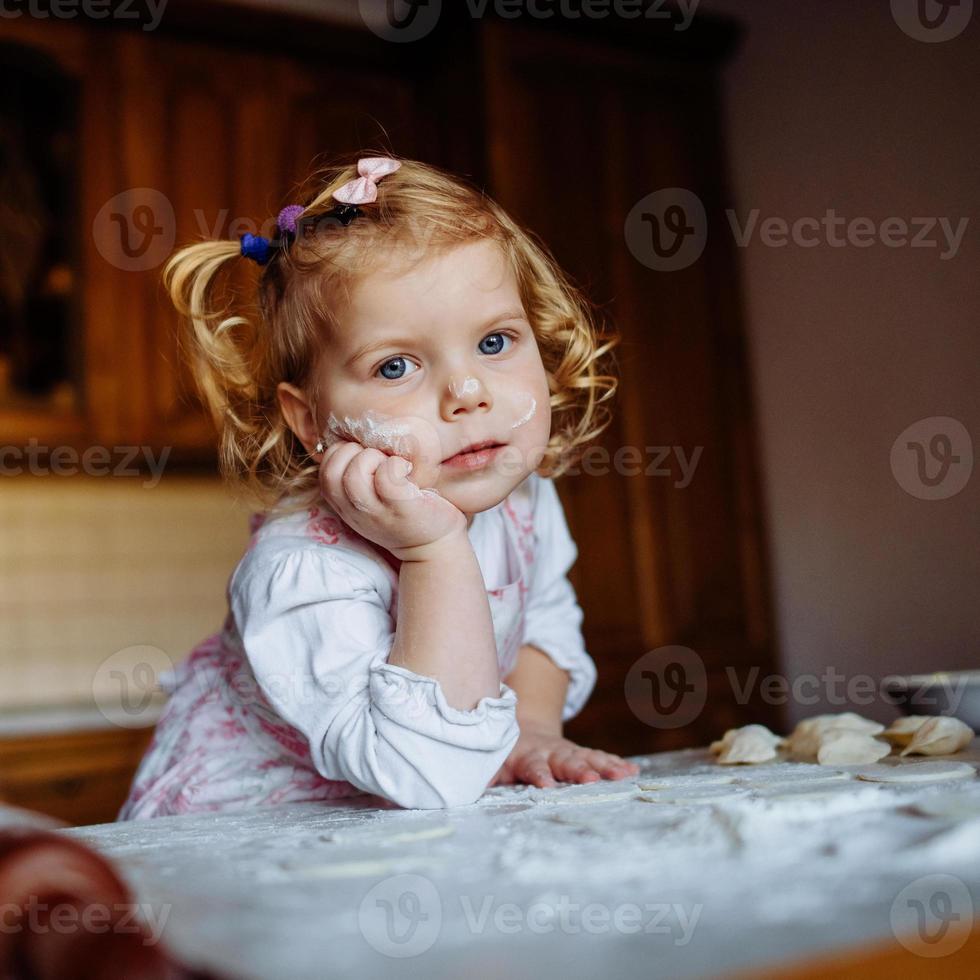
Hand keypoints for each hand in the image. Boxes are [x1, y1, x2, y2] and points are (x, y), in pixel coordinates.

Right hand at [319, 440, 465, 560]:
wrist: (434, 545)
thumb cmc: (402, 511)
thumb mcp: (369, 499)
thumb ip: (356, 476)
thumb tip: (355, 437)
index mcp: (344, 505)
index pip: (324, 469)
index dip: (342, 453)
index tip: (365, 457)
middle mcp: (355, 511)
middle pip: (331, 471)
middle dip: (353, 453)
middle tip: (378, 461)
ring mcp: (377, 513)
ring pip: (355, 474)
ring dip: (373, 459)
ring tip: (392, 466)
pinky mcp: (403, 510)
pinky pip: (387, 478)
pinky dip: (396, 466)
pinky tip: (407, 472)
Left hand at [488, 722, 640, 787]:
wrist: (518, 728)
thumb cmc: (500, 756)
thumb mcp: (486, 765)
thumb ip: (480, 779)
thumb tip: (461, 792)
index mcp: (523, 757)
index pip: (532, 766)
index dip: (539, 774)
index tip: (547, 784)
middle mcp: (548, 752)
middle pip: (565, 760)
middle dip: (578, 770)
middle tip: (591, 779)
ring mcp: (566, 751)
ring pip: (587, 757)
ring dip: (605, 766)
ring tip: (623, 775)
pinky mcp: (579, 754)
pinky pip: (599, 757)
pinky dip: (615, 763)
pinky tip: (632, 772)